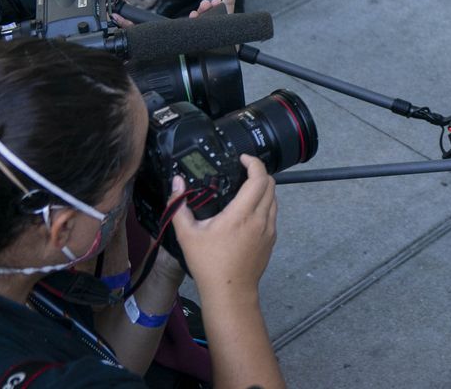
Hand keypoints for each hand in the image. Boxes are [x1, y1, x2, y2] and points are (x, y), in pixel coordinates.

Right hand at [171, 156, 277, 293]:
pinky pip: (273, 213)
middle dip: (258, 172)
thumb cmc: (208, 264)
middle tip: (242, 171)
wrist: (230, 292)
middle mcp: (260, 218)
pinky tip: (249, 211)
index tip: (243, 158)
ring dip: (263, 188)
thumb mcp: (188, 235)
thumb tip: (176, 183)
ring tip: (245, 189)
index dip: (254, 162)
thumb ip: (179, 206)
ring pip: (274, 198)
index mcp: (242, 214)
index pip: (258, 178)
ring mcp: (269, 230)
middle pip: (271, 184)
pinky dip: (265, 204)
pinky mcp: (272, 239)